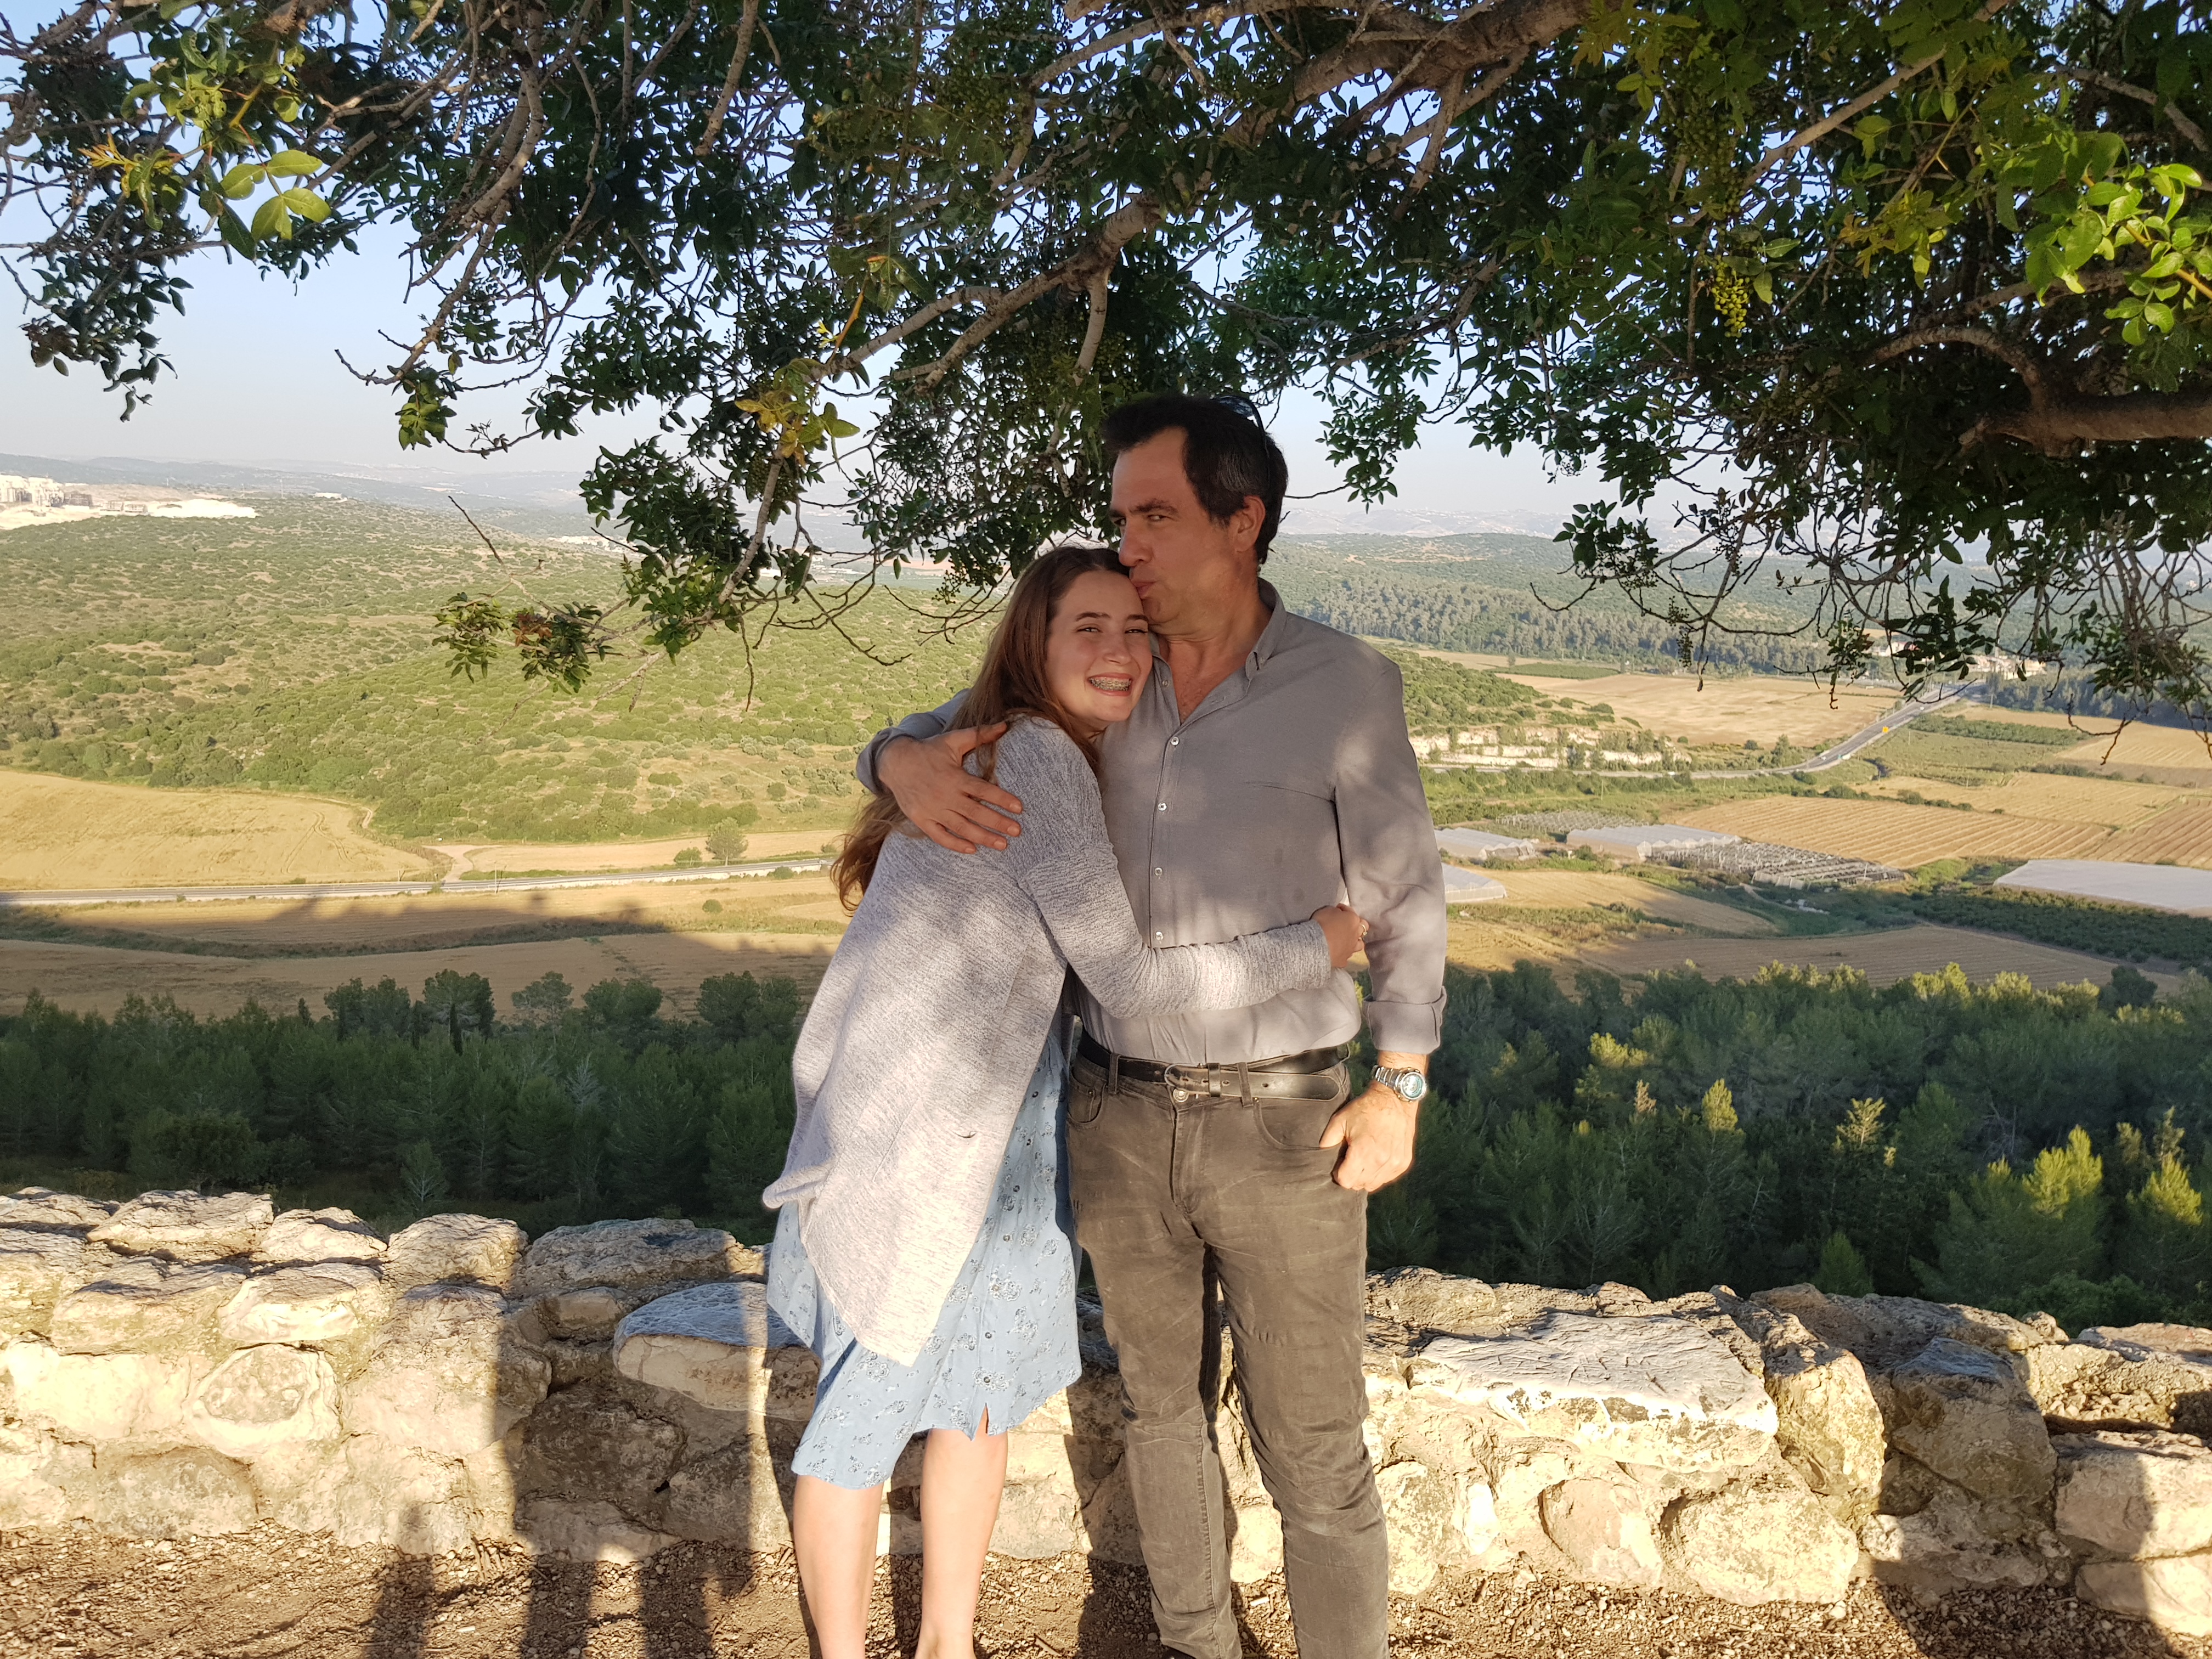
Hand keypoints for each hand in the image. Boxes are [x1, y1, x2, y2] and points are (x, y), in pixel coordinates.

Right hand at [876, 724, 1022, 852]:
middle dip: (998, 823)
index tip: (1019, 808)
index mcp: (955, 777)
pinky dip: (955, 844)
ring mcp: (932, 809)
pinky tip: (972, 849)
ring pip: (961, 828)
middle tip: (1017, 831)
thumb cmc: (929, 751)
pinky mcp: (921, 819)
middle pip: (976, 813)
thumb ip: (979, 735)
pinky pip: (940, 836)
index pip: (983, 790)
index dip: (1002, 799)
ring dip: (983, 838)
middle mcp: (945, 795)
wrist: (895, 762)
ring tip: (1002, 845)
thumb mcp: (953, 740)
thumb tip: (1004, 725)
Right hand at [1311, 903, 1368, 969]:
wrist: (1315, 944)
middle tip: (1347, 924)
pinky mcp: (1343, 959)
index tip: (1338, 909)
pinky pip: (1346, 957)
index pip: (1351, 912)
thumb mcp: (1328, 909)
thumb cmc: (1321, 925)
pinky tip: (1338, 952)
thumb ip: (1337, 911)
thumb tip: (1338, 913)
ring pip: (1359, 945)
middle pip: (1362, 929)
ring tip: (1346, 940)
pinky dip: (1343, 954)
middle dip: (1356, 926)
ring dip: (1354, 941)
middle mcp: (1355, 934)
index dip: (1344, 910)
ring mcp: (1351, 948)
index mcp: (1353, 920)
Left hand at [1319, 1055, 1424, 1191]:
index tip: (1340, 1163)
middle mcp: (1380, 1161)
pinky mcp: (1403, 1162)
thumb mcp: (1340, 1120)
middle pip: (1359, 1185)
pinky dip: (1379, 1173)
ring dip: (1365, 1177)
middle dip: (1351, 1175)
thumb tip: (1321, 1156)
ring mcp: (1394, 1163)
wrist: (1394, 1099)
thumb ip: (1327, 1141)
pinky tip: (1375, 1158)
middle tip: (1351, 1159)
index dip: (1339, 1173)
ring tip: (1363, 1159)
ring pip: (1373, 1184)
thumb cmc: (1366, 1108)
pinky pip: (1386, 1178)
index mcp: (1363, 1152)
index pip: (1345, 1181)